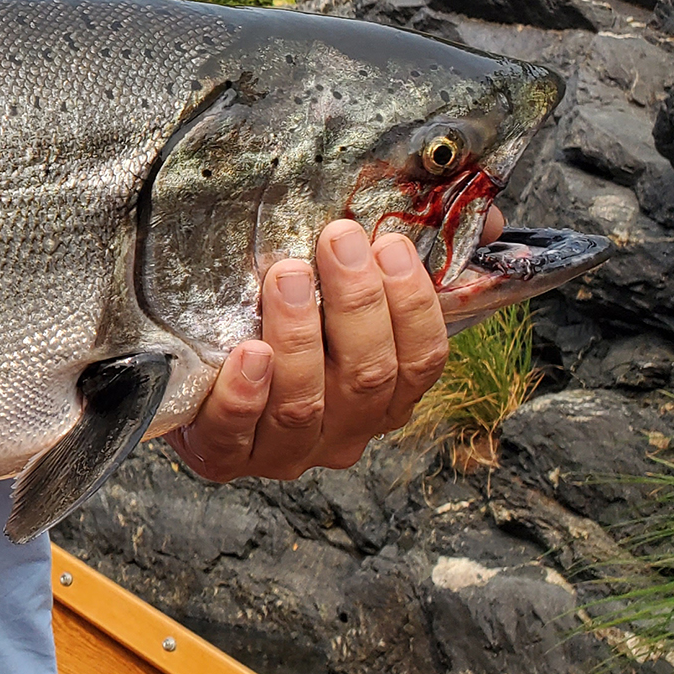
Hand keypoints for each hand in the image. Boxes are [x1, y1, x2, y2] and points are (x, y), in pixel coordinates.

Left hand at [170, 208, 499, 482]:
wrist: (188, 375)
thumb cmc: (270, 320)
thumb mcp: (334, 288)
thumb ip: (399, 257)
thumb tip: (486, 215)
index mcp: (383, 397)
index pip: (422, 361)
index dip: (413, 304)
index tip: (389, 244)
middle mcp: (343, 430)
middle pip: (367, 377)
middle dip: (356, 302)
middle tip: (336, 239)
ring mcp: (285, 451)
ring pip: (306, 404)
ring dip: (300, 335)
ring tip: (287, 275)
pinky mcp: (224, 457)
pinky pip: (237, 435)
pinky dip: (246, 395)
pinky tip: (248, 352)